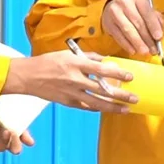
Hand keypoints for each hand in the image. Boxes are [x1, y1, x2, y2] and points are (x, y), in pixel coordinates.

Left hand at [0, 120, 33, 154]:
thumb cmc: (2, 116)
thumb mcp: (14, 121)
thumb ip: (22, 131)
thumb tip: (31, 143)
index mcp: (9, 141)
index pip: (15, 148)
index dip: (15, 144)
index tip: (16, 134)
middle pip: (0, 148)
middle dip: (3, 140)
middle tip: (7, 131)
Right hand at [3, 50, 138, 112]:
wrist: (28, 76)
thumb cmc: (47, 62)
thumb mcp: (67, 54)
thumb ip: (87, 57)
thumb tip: (104, 61)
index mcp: (75, 64)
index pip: (102, 69)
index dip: (118, 73)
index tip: (130, 76)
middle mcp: (75, 79)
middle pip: (103, 89)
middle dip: (121, 94)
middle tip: (135, 97)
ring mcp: (71, 93)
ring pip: (97, 102)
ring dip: (114, 107)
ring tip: (126, 109)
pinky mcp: (67, 102)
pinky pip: (87, 107)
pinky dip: (98, 108)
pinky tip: (108, 109)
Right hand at [101, 0, 163, 55]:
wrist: (113, 8)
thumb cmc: (134, 10)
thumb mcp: (146, 9)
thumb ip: (156, 19)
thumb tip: (159, 36)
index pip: (147, 12)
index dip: (153, 25)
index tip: (158, 37)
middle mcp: (124, 2)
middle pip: (138, 22)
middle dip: (147, 38)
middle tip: (153, 50)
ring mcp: (114, 12)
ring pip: (128, 30)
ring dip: (137, 43)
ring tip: (145, 52)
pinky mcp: (108, 23)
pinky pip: (119, 36)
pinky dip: (127, 45)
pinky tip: (133, 50)